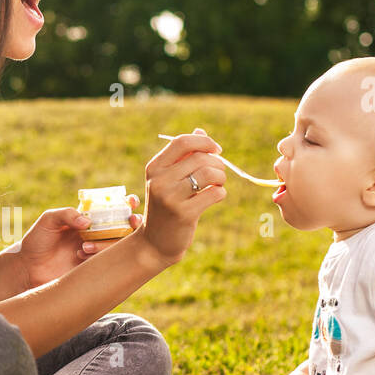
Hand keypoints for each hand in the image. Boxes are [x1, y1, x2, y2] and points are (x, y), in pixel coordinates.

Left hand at [11, 197, 143, 288]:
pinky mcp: (93, 269)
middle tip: (130, 222)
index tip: (130, 203)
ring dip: (107, 243)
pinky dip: (100, 256)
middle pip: (125, 228)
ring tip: (84, 247)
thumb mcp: (48, 220)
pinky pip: (108, 262)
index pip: (112, 209)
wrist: (27, 269)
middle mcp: (96, 235)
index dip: (126, 205)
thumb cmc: (36, 241)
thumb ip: (66, 214)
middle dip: (133, 223)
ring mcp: (96, 252)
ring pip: (118, 246)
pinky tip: (81, 255)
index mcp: (88, 220)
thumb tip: (88, 222)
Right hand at [140, 128, 226, 265]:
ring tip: (217, 184)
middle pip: (200, 158)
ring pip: (209, 173)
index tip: (216, 150)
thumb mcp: (169, 179)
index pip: (182, 142)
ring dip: (220, 178)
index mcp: (154, 167)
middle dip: (217, 164)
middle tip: (218, 175)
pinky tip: (214, 197)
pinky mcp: (184, 213)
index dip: (205, 142)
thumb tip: (201, 132)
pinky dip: (220, 193)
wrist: (155, 242)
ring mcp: (170, 197)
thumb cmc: (166, 206)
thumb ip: (184, 156)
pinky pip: (215, 193)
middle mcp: (159, 180)